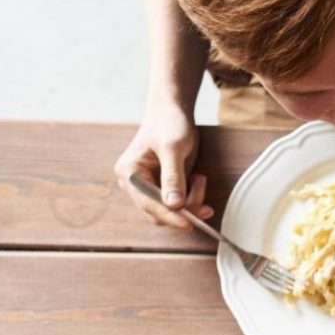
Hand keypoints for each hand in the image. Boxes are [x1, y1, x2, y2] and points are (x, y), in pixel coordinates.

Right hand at [115, 101, 209, 230]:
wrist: (173, 111)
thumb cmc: (169, 123)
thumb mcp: (173, 148)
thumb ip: (173, 177)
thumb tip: (174, 205)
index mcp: (129, 172)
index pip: (148, 204)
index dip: (169, 216)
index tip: (189, 224)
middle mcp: (135, 183)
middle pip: (159, 212)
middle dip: (184, 211)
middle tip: (206, 206)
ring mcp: (149, 186)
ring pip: (171, 211)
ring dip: (191, 203)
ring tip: (199, 178)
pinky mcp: (162, 187)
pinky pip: (178, 204)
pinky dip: (192, 198)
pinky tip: (197, 179)